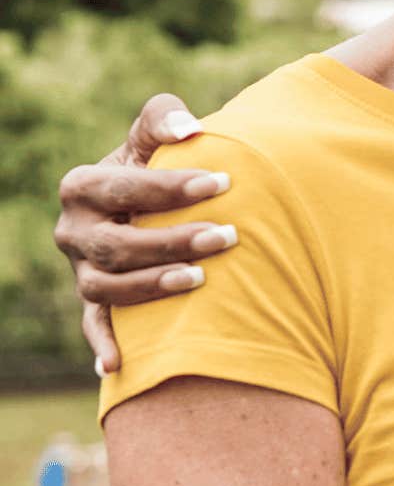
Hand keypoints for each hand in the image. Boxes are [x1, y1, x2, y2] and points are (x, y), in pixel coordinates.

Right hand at [51, 94, 238, 373]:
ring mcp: (82, 271)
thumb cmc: (156, 165)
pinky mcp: (94, 302)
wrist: (146, 205)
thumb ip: (164, 119)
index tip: (223, 182)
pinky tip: (117, 366)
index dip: (171, 186)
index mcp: (82, 186)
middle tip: (227, 235)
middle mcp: (74, 232)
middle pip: (116, 244)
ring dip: (151, 286)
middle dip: (171, 240)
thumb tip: (190, 128)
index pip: (123, 187)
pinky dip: (102, 346)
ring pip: (106, 288)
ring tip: (199, 279)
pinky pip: (94, 327)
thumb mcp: (152, 138)